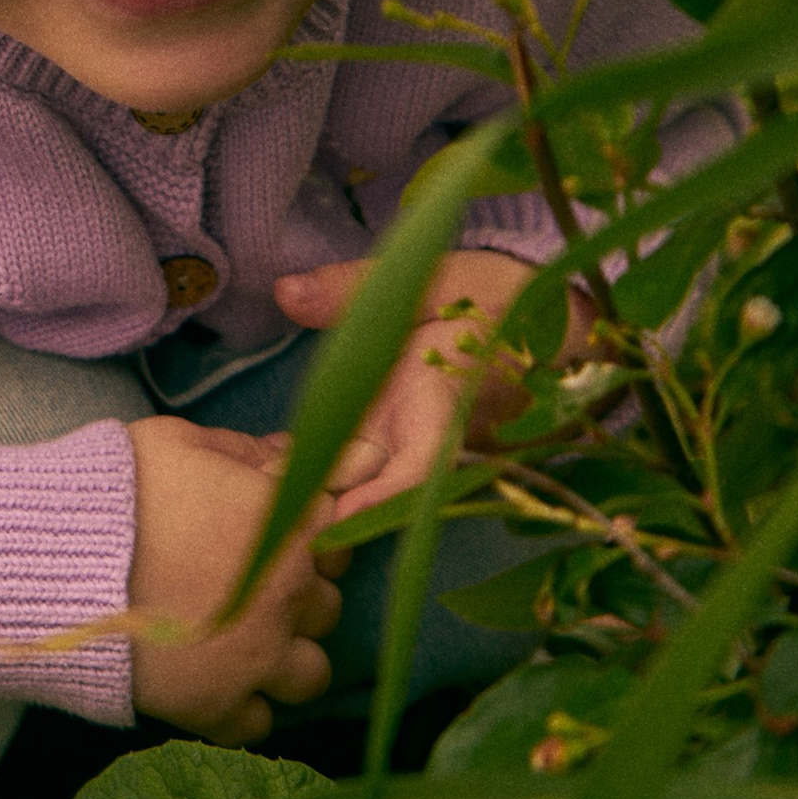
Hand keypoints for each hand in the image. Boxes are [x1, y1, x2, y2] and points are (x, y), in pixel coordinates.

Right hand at [122, 414, 368, 745]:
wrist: (53, 561)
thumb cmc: (118, 490)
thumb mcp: (187, 444)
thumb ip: (259, 453)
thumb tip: (327, 454)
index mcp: (290, 526)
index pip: (338, 534)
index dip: (305, 534)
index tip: (269, 536)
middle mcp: (288, 596)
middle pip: (325, 605)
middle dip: (292, 597)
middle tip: (242, 587)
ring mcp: (257, 657)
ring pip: (311, 673)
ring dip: (283, 659)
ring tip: (236, 643)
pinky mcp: (216, 705)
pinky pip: (257, 723)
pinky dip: (238, 706)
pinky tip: (207, 680)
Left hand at [270, 247, 535, 519]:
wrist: (543, 325)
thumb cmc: (500, 298)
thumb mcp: (437, 277)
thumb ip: (359, 288)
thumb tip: (284, 292)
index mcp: (451, 405)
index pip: (423, 467)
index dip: (382, 498)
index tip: (337, 518)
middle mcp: (432, 442)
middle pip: (381, 495)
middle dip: (327, 511)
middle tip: (265, 521)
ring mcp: (412, 448)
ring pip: (363, 489)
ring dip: (313, 496)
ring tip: (254, 500)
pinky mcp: (395, 446)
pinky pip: (354, 471)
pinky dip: (312, 472)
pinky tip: (263, 471)